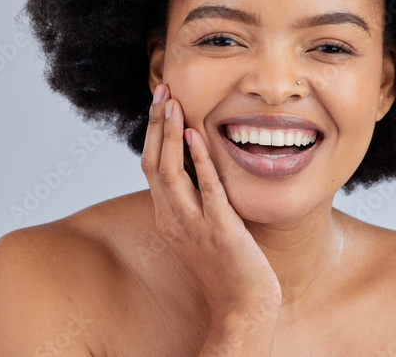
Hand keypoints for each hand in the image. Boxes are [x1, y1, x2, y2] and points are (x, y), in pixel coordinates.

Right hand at [140, 83, 282, 322]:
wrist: (243, 305)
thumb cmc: (230, 266)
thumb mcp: (205, 228)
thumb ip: (198, 200)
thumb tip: (200, 168)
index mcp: (168, 218)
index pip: (151, 167)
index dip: (153, 133)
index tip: (160, 102)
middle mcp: (173, 220)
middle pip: (152, 164)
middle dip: (155, 125)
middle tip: (162, 90)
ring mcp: (193, 226)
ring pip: (169, 173)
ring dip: (168, 134)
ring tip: (171, 102)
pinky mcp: (218, 230)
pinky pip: (205, 189)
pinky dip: (199, 159)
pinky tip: (196, 135)